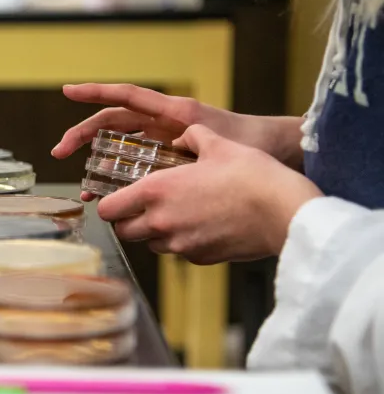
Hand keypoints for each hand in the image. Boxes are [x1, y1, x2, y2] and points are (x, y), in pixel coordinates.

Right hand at [51, 83, 303, 175]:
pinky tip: (113, 199)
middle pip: (112, 124)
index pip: (127, 97)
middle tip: (60, 152)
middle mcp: (163, 125)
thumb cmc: (254, 141)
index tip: (68, 92)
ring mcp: (163, 143)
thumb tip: (177, 145)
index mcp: (174, 111)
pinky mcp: (169, 162)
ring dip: (98, 166)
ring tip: (86, 189)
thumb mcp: (222, 139)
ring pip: (119, 150)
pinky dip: (121, 182)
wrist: (277, 152)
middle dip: (83, 136)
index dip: (96, 92)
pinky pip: (136, 169)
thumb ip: (198, 139)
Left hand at [96, 126, 321, 264]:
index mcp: (156, 192)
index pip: (108, 209)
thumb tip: (183, 134)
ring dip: (156, 232)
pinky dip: (183, 242)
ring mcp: (180, 245)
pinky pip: (180, 252)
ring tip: (179, 213)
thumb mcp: (219, 144)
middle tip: (146, 206)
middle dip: (129, 220)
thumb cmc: (252, 175)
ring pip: (151, 244)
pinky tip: (203, 225)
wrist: (285, 211)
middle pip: (124, 231)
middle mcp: (161, 222)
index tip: (119, 197)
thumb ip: (192, 137)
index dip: (110, 204)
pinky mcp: (201, 259)